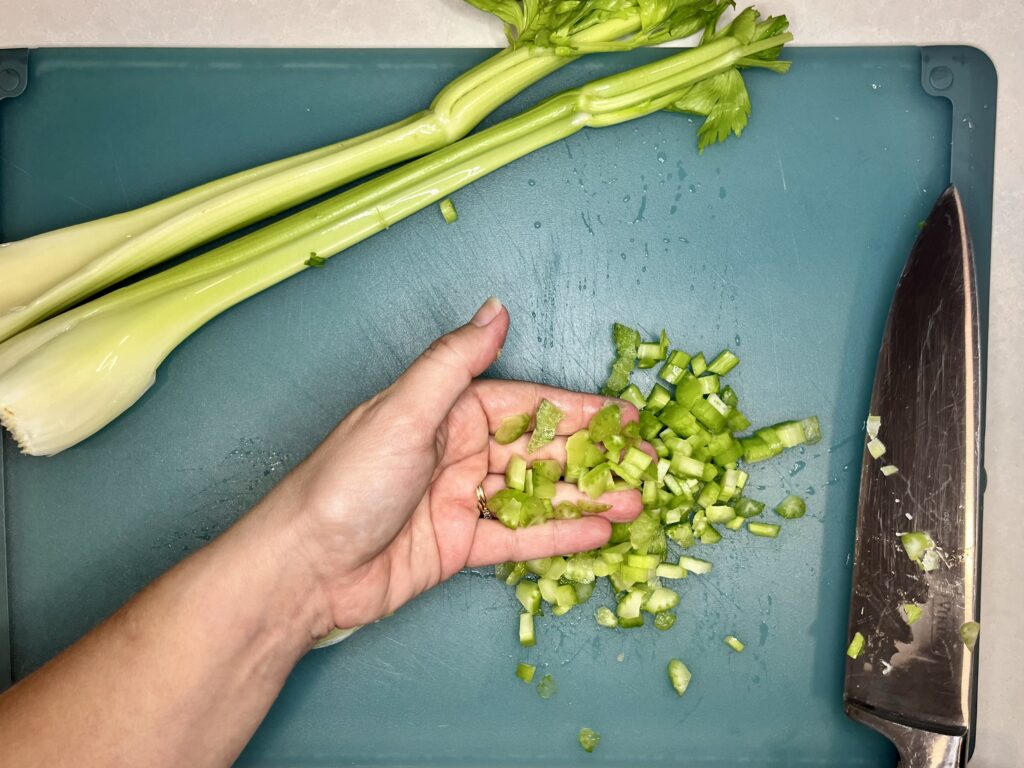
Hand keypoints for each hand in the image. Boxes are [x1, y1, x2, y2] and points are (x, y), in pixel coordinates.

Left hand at [269, 298, 641, 634]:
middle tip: (648, 464)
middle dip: (595, 456)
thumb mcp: (404, 411)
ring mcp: (461, 502)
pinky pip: (518, 539)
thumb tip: (495, 309)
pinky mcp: (458, 546)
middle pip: (540, 451)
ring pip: (536, 496)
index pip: (529, 405)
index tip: (625, 415)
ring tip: (634, 502)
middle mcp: (459, 453)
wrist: (304, 569)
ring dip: (585, 498)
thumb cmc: (345, 483)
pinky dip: (556, 536)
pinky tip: (596, 533)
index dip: (580, 409)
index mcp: (448, 413)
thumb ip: (455, 362)